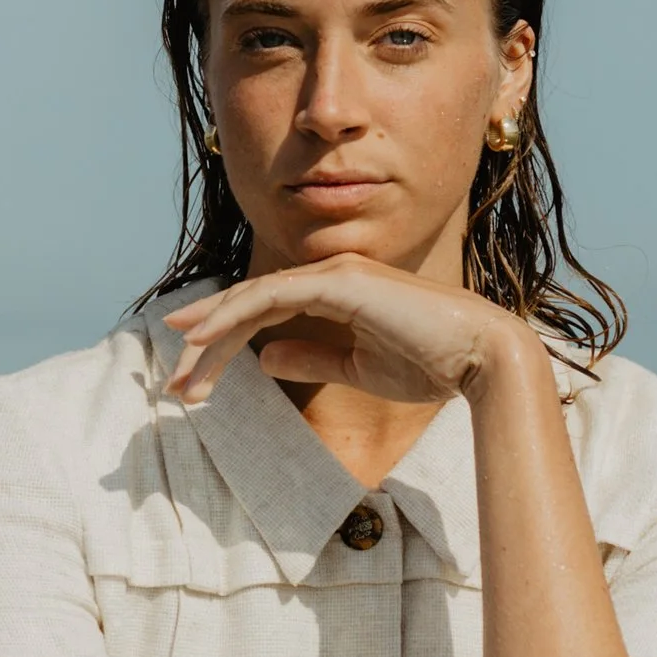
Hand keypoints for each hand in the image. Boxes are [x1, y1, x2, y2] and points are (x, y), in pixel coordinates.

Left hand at [163, 258, 525, 409]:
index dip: (224, 338)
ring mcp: (334, 274)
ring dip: (210, 332)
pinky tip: (201, 339)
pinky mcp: (339, 284)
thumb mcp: (359, 367)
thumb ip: (313, 358)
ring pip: (253, 298)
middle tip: (174, 381)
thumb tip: (265, 359)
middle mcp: (331, 274)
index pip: (267, 309)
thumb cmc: (434, 364)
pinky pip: (271, 297)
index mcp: (339, 290)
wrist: (482, 358)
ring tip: (177, 366)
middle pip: (251, 303)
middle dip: (207, 340)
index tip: (192, 371)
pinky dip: (231, 315)